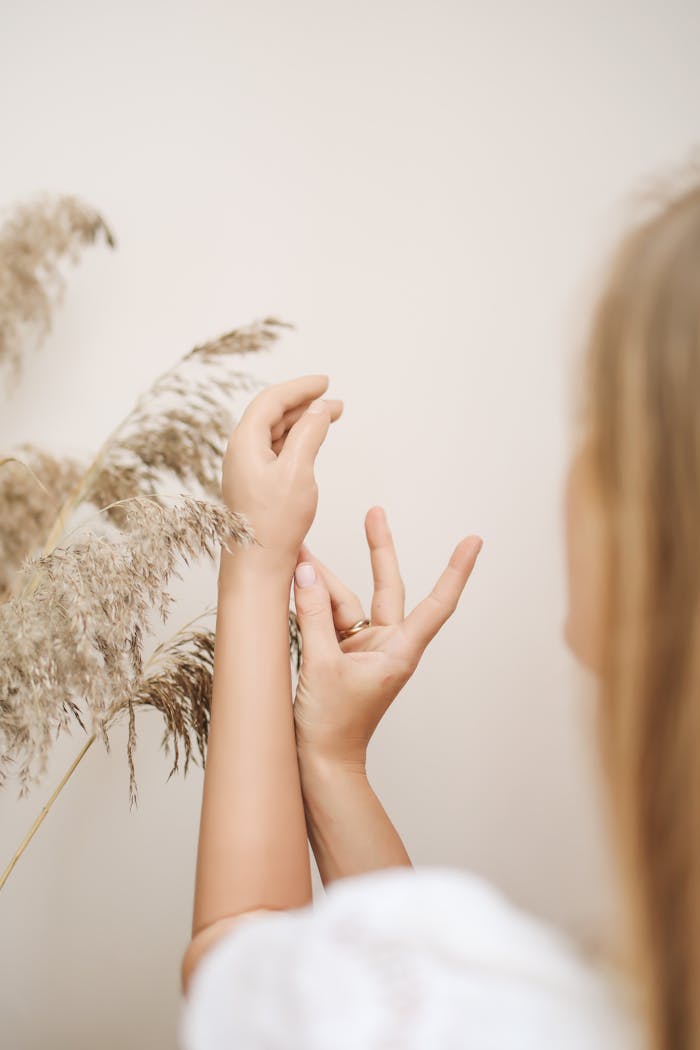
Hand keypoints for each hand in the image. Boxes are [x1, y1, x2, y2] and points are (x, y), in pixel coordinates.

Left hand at [220, 375, 342, 576]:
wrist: (257, 566)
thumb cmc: (274, 524)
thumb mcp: (298, 471)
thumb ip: (309, 433)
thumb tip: (320, 408)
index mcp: (244, 442)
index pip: (272, 400)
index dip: (300, 387)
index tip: (325, 382)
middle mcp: (240, 452)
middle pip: (272, 413)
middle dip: (304, 403)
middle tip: (333, 399)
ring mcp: (246, 469)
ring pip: (274, 432)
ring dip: (302, 422)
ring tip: (330, 417)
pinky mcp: (254, 484)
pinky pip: (275, 450)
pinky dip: (296, 441)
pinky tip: (311, 443)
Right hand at [292, 506, 482, 768]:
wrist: (321, 763)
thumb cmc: (333, 725)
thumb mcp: (320, 664)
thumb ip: (314, 613)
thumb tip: (307, 571)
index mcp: (399, 651)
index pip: (436, 603)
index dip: (455, 571)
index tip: (473, 541)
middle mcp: (387, 645)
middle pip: (386, 588)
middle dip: (378, 550)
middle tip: (375, 512)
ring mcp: (365, 649)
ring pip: (344, 601)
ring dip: (318, 582)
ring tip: (292, 556)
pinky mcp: (343, 654)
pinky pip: (328, 616)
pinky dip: (312, 602)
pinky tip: (292, 582)